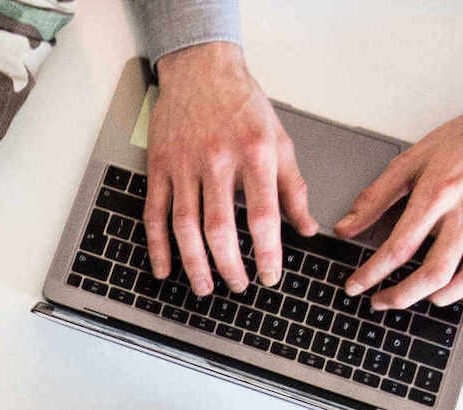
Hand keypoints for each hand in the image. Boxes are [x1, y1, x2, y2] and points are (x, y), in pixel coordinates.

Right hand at [144, 42, 316, 294]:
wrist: (201, 70)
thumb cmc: (242, 104)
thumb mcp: (279, 140)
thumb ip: (293, 187)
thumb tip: (306, 228)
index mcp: (255, 153)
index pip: (263, 215)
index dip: (266, 253)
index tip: (269, 276)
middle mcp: (218, 160)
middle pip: (220, 228)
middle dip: (229, 266)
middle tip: (239, 286)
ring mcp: (184, 165)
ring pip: (185, 226)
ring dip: (195, 264)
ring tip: (206, 287)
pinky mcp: (159, 167)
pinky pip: (155, 214)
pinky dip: (158, 246)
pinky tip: (165, 269)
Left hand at [340, 79, 462, 309]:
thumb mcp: (411, 160)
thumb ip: (376, 196)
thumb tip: (345, 227)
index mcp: (438, 194)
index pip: (400, 246)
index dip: (372, 273)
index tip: (355, 287)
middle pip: (434, 272)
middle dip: (401, 296)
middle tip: (380, 301)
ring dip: (442, 298)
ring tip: (421, 298)